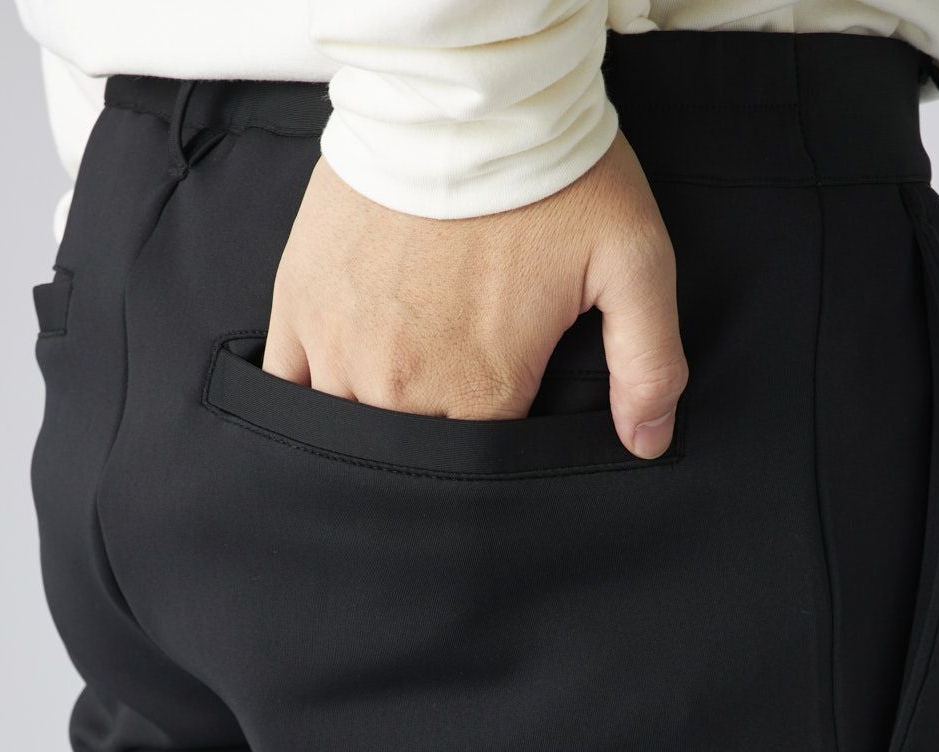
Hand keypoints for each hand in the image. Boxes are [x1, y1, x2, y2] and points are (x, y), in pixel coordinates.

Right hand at [263, 130, 687, 458]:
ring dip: (373, 427)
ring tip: (400, 398)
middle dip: (436, 449)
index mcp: (483, 389)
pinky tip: (335, 391)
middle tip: (454, 410)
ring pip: (348, 432)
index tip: (503, 428)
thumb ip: (650, 363)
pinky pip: (288, 388)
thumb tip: (648, 442)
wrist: (461, 92)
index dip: (495, 462)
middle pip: (413, 460)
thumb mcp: (634, 261)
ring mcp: (342, 348)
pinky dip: (310, 403)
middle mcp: (402, 385)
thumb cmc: (552, 177)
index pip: (481, 471)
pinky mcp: (300, 307)